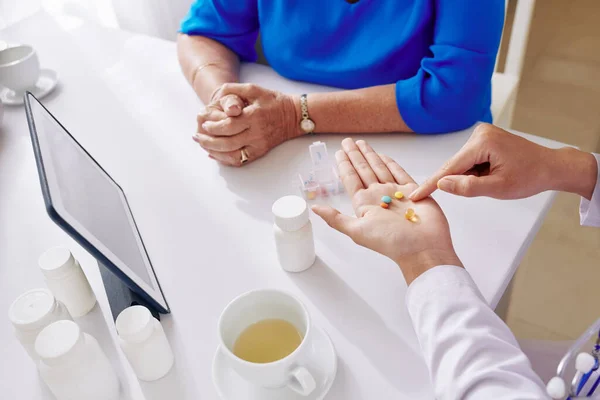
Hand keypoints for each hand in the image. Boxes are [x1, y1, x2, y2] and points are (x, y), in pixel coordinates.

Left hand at [193, 83, 299, 165]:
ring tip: (202, 145)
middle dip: (208, 140)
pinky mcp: (259, 152)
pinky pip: (239, 160)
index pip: (228, 125)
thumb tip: (216, 96)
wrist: (293, 116)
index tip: (203, 123)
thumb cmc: (273, 101)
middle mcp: (256, 133)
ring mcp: (258, 145)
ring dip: (213, 151)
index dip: (213, 127)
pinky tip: (214, 154)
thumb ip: (234, 90)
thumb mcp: (254, 89)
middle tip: (197, 136)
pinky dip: (224, 159)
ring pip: (232, 154)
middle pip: (227, 142)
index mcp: (253, 116)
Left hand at [312, 139, 461, 284]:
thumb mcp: (357, 230)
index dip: (344, 165)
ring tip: (361, 143)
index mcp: (364, 204)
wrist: (423, 248)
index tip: (338, 152)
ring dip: (370, 155)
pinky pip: (400, 173)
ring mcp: (396, 193)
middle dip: (355, 155)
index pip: (351, 179)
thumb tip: (313, 209)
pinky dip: (391, 163)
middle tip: (347, 141)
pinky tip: (383, 155)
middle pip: (363, 170)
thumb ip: (335, 218)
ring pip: (380, 168)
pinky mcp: (414, 191)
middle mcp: (378, 196)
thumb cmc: (391, 242)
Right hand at [409, 123, 597, 200]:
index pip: (450, 167)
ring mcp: (481, 134)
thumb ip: (468, 187)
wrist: (550, 166)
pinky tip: (492, 174)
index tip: (415, 194)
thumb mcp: (498, 188)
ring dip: (470, 176)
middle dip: (461, 180)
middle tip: (487, 186)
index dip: (431, 184)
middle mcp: (479, 133)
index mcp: (482, 142)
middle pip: (456, 165)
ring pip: (462, 164)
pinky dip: (475, 171)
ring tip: (495, 179)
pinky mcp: (484, 138)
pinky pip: (470, 160)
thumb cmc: (530, 176)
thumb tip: (442, 184)